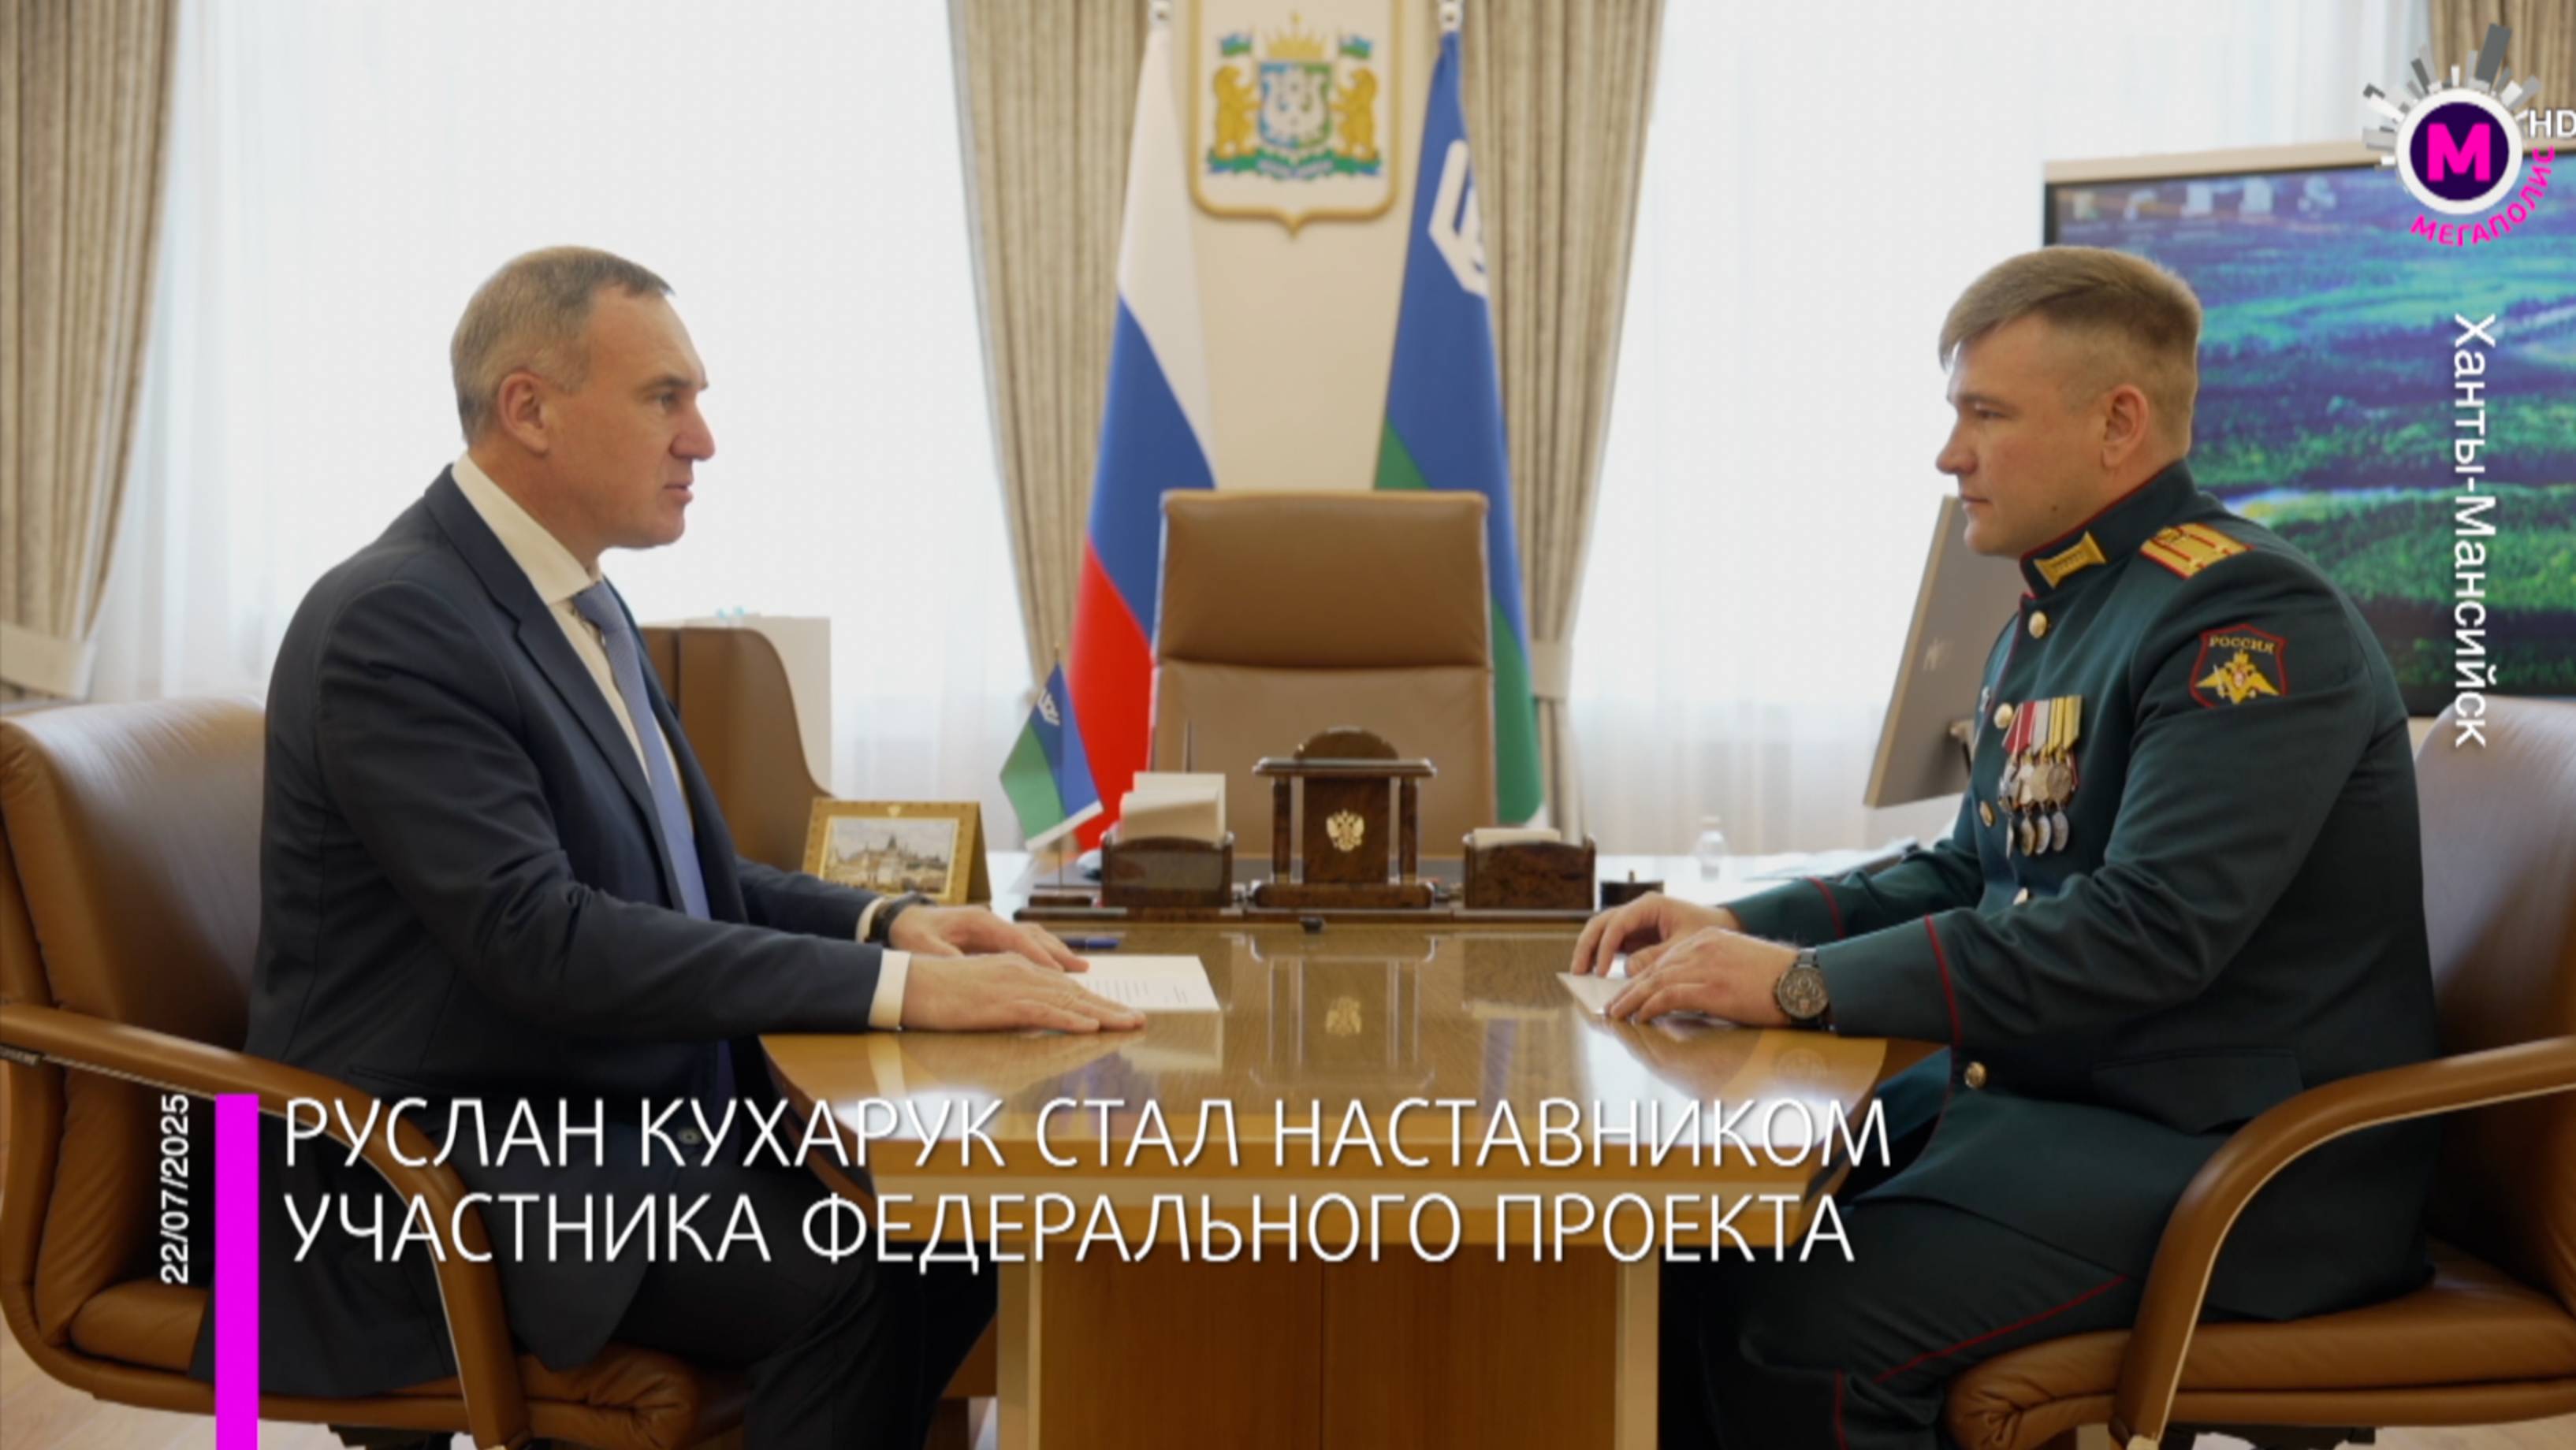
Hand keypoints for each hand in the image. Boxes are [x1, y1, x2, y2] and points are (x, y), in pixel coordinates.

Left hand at [890, 904, 1087, 971]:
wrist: (900, 919)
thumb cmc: (911, 934)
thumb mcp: (925, 948)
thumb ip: (949, 959)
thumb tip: (969, 970)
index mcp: (979, 922)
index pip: (1018, 939)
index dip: (1039, 957)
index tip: (1058, 973)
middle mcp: (992, 921)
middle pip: (1034, 936)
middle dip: (1059, 953)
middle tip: (1083, 970)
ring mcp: (993, 927)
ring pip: (1034, 937)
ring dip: (1056, 952)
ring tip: (1079, 967)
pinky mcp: (991, 935)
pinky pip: (1025, 943)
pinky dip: (1043, 953)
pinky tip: (1054, 964)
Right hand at [898, 952, 1145, 1033]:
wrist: (910, 983)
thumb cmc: (938, 993)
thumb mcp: (981, 994)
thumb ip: (1007, 1001)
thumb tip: (1028, 1017)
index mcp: (1016, 969)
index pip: (1064, 987)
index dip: (1093, 1001)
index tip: (1116, 1013)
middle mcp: (1021, 972)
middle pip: (1074, 991)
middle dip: (1109, 1007)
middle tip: (1138, 1019)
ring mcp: (1014, 986)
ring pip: (1068, 1000)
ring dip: (1102, 1014)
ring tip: (1129, 1024)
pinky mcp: (1002, 1003)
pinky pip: (1044, 1012)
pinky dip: (1070, 1019)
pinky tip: (1091, 1027)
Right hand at [1569, 892, 1740, 975]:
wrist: (1723, 927)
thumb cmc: (1708, 930)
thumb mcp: (1684, 946)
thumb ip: (1656, 957)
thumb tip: (1627, 969)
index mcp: (1650, 905)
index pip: (1618, 923)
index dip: (1605, 947)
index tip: (1600, 971)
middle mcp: (1638, 910)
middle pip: (1601, 923)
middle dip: (1587, 946)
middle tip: (1578, 971)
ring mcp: (1635, 922)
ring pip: (1602, 931)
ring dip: (1589, 950)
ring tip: (1581, 973)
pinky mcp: (1636, 936)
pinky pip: (1612, 943)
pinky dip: (1601, 956)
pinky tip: (1596, 973)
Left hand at [1602, 929, 1796, 1027]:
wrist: (1803, 980)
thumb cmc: (1777, 979)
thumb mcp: (1738, 963)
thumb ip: (1710, 971)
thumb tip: (1691, 993)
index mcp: (1707, 939)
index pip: (1663, 959)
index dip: (1641, 978)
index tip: (1627, 993)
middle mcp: (1701, 948)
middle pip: (1653, 969)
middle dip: (1629, 990)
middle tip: (1611, 1007)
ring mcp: (1705, 967)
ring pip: (1654, 982)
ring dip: (1630, 1000)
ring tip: (1616, 1015)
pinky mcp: (1711, 988)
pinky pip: (1668, 996)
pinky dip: (1649, 1007)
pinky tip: (1639, 1018)